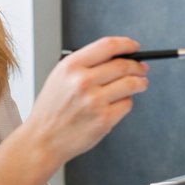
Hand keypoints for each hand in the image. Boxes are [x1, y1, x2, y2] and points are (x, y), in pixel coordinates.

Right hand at [23, 37, 147, 163]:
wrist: (42, 140)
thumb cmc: (51, 109)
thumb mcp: (60, 78)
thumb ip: (86, 65)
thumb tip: (118, 56)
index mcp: (71, 67)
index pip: (108, 46)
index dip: (126, 44)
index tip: (134, 47)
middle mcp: (83, 81)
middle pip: (124, 65)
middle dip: (138, 66)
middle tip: (142, 69)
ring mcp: (95, 101)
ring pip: (131, 84)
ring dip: (140, 83)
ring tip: (140, 84)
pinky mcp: (104, 119)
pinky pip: (127, 104)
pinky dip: (126, 103)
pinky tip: (117, 104)